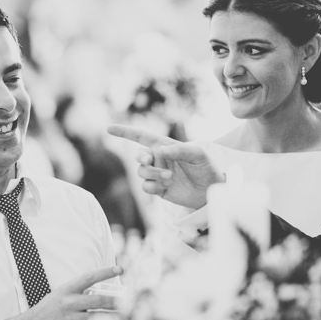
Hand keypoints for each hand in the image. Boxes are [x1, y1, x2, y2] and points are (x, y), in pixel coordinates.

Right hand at [23, 265, 122, 319]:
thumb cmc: (47, 311)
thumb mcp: (59, 296)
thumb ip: (78, 294)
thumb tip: (99, 292)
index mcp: (67, 290)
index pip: (89, 277)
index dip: (106, 272)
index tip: (120, 268)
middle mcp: (69, 303)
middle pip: (99, 300)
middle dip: (116, 301)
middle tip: (130, 302)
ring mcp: (71, 319)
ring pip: (98, 318)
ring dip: (114, 319)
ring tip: (127, 318)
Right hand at [107, 124, 223, 208]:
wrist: (211, 190)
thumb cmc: (207, 167)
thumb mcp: (198, 154)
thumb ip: (179, 150)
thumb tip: (159, 151)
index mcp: (164, 146)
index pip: (140, 136)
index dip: (124, 132)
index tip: (108, 128)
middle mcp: (158, 159)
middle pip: (139, 156)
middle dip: (142, 157)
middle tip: (149, 159)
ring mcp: (157, 175)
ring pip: (141, 172)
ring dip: (153, 173)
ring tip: (170, 177)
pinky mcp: (158, 190)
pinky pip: (145, 187)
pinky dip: (153, 186)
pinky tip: (166, 186)